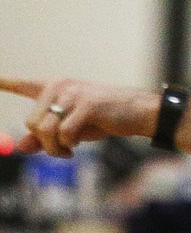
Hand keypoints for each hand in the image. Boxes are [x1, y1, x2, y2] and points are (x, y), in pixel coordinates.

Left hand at [0, 75, 154, 157]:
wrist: (136, 113)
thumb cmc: (103, 118)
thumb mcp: (71, 128)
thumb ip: (46, 136)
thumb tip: (21, 147)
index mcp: (56, 87)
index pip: (23, 84)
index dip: (5, 82)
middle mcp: (61, 86)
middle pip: (31, 122)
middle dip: (43, 143)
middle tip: (60, 150)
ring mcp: (74, 94)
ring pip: (44, 130)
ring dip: (54, 148)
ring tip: (68, 150)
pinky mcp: (86, 104)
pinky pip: (63, 134)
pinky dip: (68, 146)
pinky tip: (78, 145)